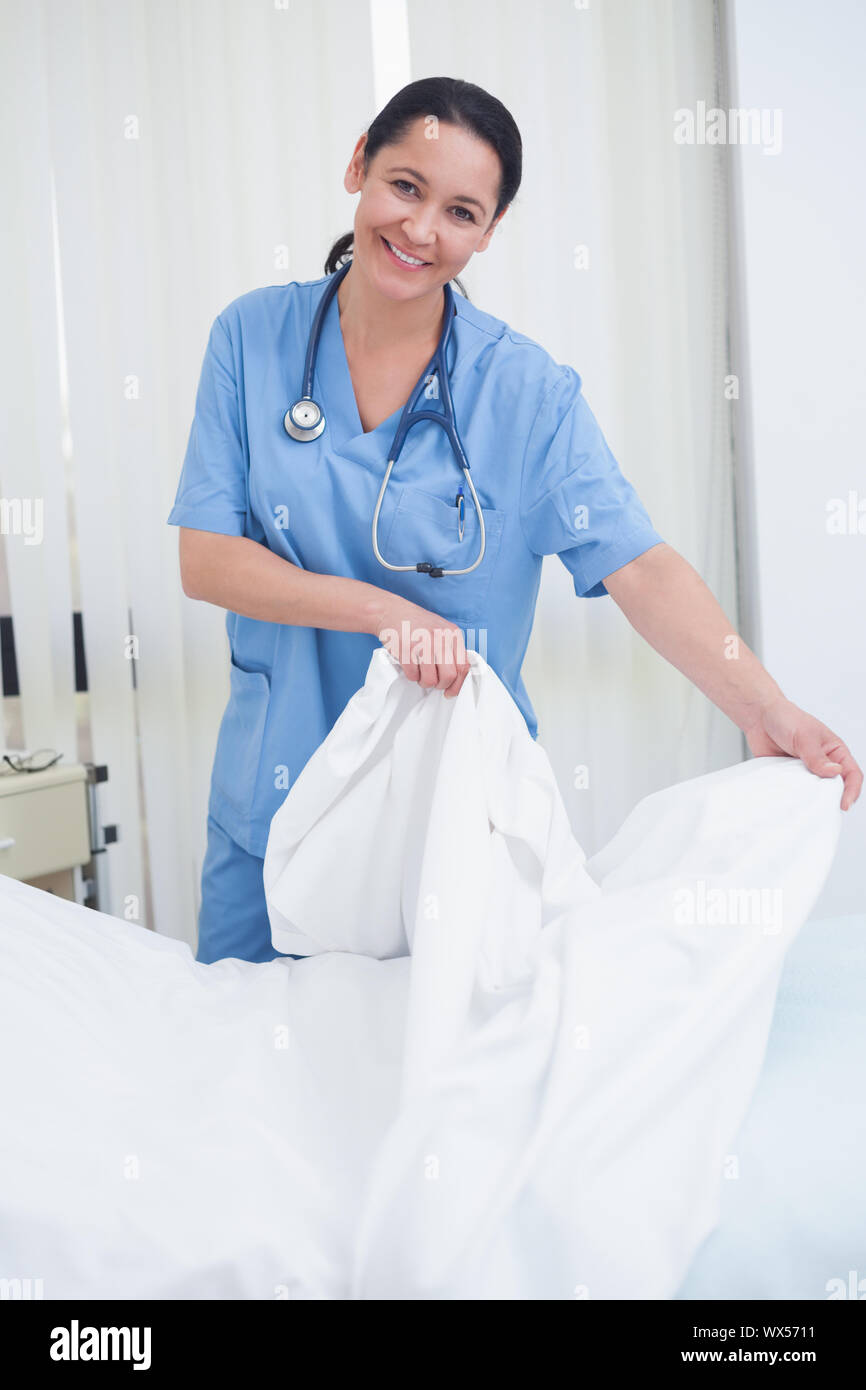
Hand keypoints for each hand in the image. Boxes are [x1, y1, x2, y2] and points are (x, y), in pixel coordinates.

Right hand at [374, 598, 470, 698]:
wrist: (392, 612)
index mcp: (452, 634)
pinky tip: (410, 666)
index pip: (463, 666)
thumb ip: (451, 650)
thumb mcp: (441, 630)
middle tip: (434, 682)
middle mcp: (440, 638)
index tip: (451, 690)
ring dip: (424, 682)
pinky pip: (413, 675)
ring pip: (430, 680)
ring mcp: (422, 644)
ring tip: (420, 674)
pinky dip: (412, 676)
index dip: (458, 683)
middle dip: (441, 685)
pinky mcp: (406, 650)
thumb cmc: (418, 624)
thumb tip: (458, 678)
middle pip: (449, 676)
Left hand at [744, 697, 861, 810]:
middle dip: (829, 799)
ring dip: (808, 799)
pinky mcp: (789, 776)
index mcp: (835, 752)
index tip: (843, 804)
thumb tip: (835, 772)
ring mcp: (805, 771)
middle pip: (833, 788)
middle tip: (821, 809)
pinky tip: (786, 799)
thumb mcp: (805, 736)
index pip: (852, 774)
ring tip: (802, 805)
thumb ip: (817, 756)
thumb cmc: (787, 718)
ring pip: (812, 792)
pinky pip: (793, 791)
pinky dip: (791, 796)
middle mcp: (823, 764)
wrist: (759, 717)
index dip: (852, 791)